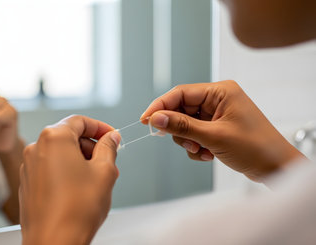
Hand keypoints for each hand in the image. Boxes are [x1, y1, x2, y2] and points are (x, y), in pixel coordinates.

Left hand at [20, 115, 120, 244]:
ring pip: (59, 154)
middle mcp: (36, 148)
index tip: (112, 136)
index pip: (80, 121)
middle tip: (108, 160)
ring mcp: (29, 166)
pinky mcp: (27, 183)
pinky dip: (66, 172)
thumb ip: (108, 148)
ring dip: (79, 160)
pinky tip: (80, 189)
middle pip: (68, 136)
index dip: (100, 127)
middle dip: (91, 146)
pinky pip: (50, 168)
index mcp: (54, 138)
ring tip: (96, 179)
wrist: (54, 242)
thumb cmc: (77, 210)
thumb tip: (111, 138)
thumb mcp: (104, 172)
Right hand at [141, 80, 304, 181]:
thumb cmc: (256, 147)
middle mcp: (218, 99)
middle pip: (181, 109)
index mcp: (220, 92)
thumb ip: (182, 126)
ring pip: (186, 124)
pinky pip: (194, 133)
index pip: (181, 93)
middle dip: (180, 130)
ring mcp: (217, 114)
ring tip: (202, 151)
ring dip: (189, 141)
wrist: (276, 167)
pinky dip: (196, 146)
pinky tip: (209, 154)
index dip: (160, 106)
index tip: (146, 120)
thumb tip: (156, 118)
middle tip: (187, 144)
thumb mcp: (214, 136)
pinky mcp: (217, 127)